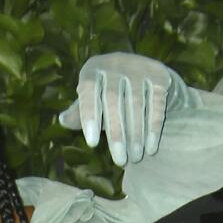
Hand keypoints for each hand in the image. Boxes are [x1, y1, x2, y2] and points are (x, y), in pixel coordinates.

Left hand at [58, 52, 186, 165]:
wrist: (148, 78)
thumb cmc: (112, 94)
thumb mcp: (93, 100)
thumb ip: (78, 112)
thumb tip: (63, 120)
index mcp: (93, 68)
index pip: (88, 91)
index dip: (89, 117)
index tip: (92, 144)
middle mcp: (115, 61)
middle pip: (113, 100)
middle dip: (117, 134)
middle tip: (119, 160)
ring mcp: (139, 66)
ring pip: (136, 104)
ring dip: (136, 135)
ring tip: (134, 157)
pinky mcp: (159, 74)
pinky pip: (156, 104)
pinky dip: (153, 128)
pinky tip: (150, 148)